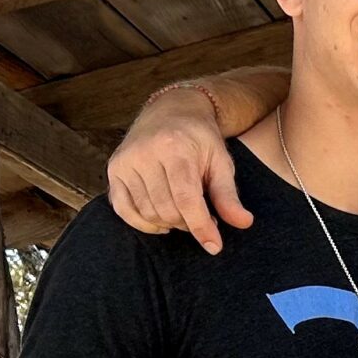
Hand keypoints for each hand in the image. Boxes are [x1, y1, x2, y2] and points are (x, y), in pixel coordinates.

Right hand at [107, 91, 252, 255]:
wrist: (170, 111)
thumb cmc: (200, 139)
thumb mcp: (220, 162)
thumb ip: (228, 195)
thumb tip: (244, 223)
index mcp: (175, 148)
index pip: (186, 199)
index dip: (201, 226)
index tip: (214, 246)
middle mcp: (145, 153)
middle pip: (166, 209)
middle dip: (188, 223)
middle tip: (203, 218)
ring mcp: (126, 161)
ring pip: (147, 212)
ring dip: (169, 224)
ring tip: (185, 214)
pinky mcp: (114, 169)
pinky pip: (123, 209)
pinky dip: (143, 223)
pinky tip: (161, 223)